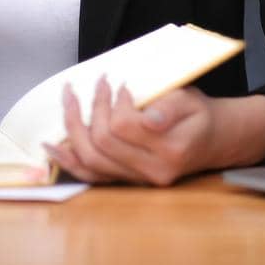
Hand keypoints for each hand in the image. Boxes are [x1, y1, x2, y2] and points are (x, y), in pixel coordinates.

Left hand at [45, 77, 220, 186]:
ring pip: (91, 161)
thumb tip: (148, 118)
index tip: (120, 84)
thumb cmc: (198, 115)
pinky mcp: (127, 181)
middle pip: (102, 144)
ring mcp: (138, 181)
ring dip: (73, 129)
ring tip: (67, 102)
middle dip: (91, 109)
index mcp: (170, 149)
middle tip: (95, 84)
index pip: (124, 126)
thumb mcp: (190, 100)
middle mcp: (152, 172)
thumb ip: (169, 106)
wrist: (213, 140)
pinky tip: (51, 145)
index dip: (115, 101)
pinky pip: (91, 175)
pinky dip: (68, 160)